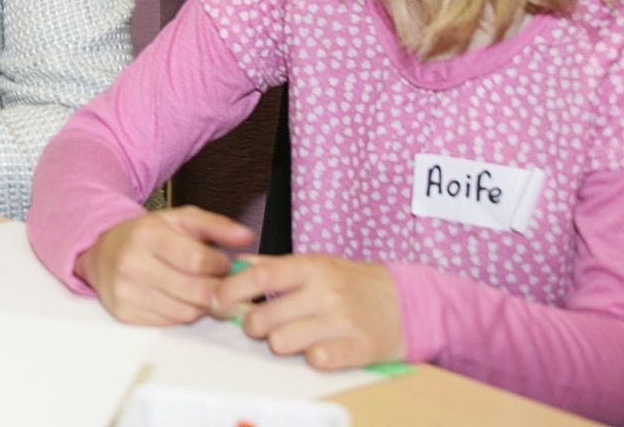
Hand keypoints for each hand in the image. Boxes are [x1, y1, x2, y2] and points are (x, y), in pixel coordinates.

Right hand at [74, 206, 255, 324]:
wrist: (102, 251)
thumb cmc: (147, 235)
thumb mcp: (179, 219)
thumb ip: (216, 225)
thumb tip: (247, 236)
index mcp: (147, 236)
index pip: (198, 261)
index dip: (219, 266)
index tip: (223, 263)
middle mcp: (132, 264)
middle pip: (195, 292)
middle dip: (216, 289)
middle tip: (219, 282)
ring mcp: (126, 292)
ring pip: (186, 312)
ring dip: (202, 304)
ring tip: (199, 288)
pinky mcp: (125, 314)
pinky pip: (171, 323)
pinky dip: (182, 313)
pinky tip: (180, 297)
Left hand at [211, 254, 404, 369]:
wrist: (407, 303)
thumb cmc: (353, 283)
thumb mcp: (316, 263)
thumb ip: (275, 265)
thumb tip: (236, 264)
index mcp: (311, 267)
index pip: (258, 277)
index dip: (230, 291)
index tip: (215, 301)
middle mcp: (325, 292)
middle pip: (263, 317)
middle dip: (252, 325)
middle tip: (260, 325)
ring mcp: (342, 321)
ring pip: (283, 342)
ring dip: (279, 344)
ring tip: (292, 336)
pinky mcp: (358, 349)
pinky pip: (315, 361)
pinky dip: (311, 358)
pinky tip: (318, 348)